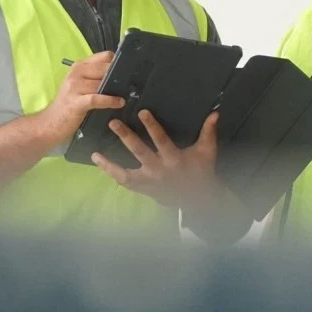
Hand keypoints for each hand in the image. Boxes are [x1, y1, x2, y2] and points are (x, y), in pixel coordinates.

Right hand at [31, 52, 123, 141]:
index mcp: (78, 66)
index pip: (104, 56)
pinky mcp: (76, 102)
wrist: (50, 123)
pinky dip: (110, 100)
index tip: (125, 71)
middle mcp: (76, 73)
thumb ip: (94, 76)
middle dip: (118, 76)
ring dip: (116, 90)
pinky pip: (97, 98)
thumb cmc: (68, 104)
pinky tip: (119, 103)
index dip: (116, 63)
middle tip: (129, 85)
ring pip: (102, 83)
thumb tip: (118, 74)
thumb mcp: (78, 84)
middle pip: (105, 68)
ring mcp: (74, 87)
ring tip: (126, 95)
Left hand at [92, 110, 220, 210]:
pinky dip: (112, 174)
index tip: (142, 112)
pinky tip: (101, 164)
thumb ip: (208, 131)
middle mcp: (159, 170)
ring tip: (96, 153)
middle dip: (126, 137)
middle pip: (139, 152)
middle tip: (113, 123)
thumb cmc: (202, 171)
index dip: (152, 126)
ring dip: (110, 164)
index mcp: (174, 159)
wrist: (198, 199)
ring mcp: (149, 181)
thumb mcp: (207, 151)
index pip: (161, 140)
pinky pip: (125, 182)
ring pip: (126, 173)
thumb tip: (214, 112)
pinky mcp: (144, 189)